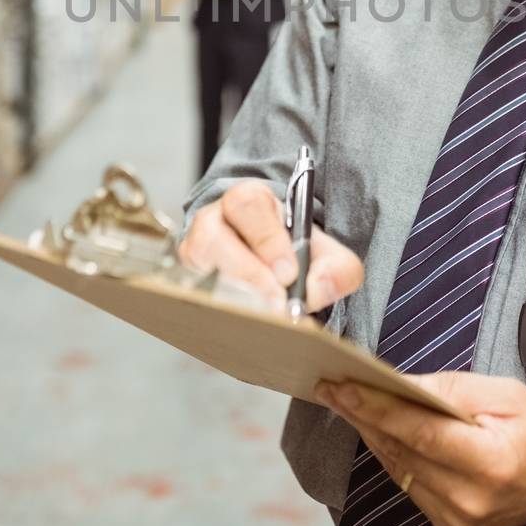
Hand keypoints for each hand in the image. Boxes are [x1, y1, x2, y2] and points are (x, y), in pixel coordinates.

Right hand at [178, 182, 362, 310]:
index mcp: (251, 201)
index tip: (288, 273)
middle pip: (213, 234)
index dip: (267, 239)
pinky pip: (192, 293)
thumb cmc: (294, 257)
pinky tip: (243, 324)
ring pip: (198, 264)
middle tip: (275, 301)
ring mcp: (195, 248)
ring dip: (232, 293)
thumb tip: (316, 289)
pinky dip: (218, 311)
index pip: (249, 204)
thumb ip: (337, 269)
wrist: (273, 274)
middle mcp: (215, 218)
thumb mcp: (327, 257)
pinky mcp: (188, 278)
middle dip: (247, 272)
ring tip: (262, 315)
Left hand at [315, 374, 525, 525]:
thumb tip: (401, 382)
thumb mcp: (507, 396)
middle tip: (332, 386)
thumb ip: (452, 390)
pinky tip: (378, 430)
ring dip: (372, 434)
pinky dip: (392, 456)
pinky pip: (410, 485)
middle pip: (402, 452)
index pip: (419, 432)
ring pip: (399, 470)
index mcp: (490, 463)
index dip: (375, 408)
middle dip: (363, 415)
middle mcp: (471, 500)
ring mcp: (460, 521)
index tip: (341, 386)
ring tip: (347, 402)